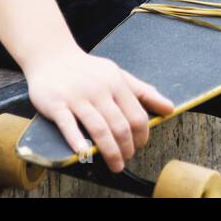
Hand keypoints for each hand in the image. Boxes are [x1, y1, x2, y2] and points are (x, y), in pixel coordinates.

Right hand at [24, 44, 175, 171]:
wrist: (51, 55)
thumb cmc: (88, 70)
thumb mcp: (118, 74)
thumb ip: (143, 92)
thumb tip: (169, 108)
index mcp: (116, 83)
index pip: (136, 114)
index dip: (142, 135)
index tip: (140, 145)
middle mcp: (98, 89)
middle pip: (119, 125)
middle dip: (127, 147)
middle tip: (127, 158)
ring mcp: (77, 97)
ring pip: (98, 128)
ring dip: (109, 151)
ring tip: (115, 164)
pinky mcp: (56, 103)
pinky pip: (68, 124)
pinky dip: (76, 139)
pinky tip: (84, 152)